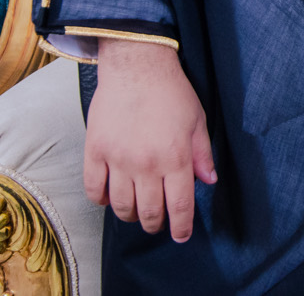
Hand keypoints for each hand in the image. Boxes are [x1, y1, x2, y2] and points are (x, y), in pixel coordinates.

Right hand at [85, 39, 215, 241]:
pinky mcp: (95, 151)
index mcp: (176, 158)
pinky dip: (101, 200)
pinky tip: (110, 198)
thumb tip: (209, 181)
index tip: (181, 236)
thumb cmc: (172, 92)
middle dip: (156, 224)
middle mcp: (146, 164)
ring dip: (130, 215)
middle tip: (159, 222)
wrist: (138, 67)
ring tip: (137, 212)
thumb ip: (203, 154)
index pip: (179, 206)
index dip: (181, 227)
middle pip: (149, 212)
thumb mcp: (198, 121)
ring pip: (121, 206)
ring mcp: (118, 159)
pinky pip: (94, 190)